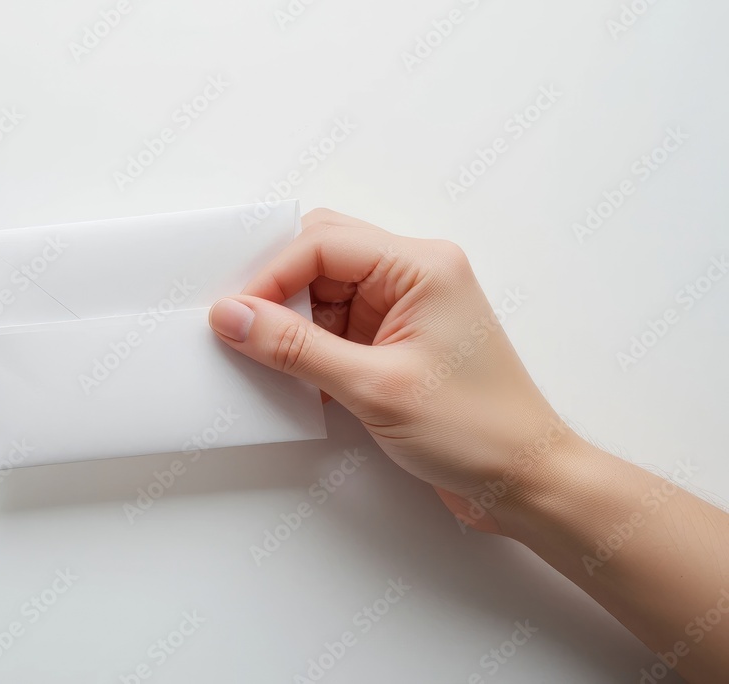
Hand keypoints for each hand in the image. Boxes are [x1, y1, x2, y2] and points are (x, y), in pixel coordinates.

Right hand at [208, 208, 575, 532]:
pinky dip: (309, 349)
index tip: (233, 315)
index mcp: (421, 266)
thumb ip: (295, 348)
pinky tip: (294, 378)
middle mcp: (414, 276)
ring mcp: (405, 309)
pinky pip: (337, 328)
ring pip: (325, 293)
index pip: (323, 243)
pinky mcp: (396, 342)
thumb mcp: (373, 387)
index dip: (271, 275)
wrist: (523, 481)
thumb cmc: (476, 430)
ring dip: (292, 324)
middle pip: (322, 257)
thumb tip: (233, 316)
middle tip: (240, 329)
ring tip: (266, 361)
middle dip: (278, 292)